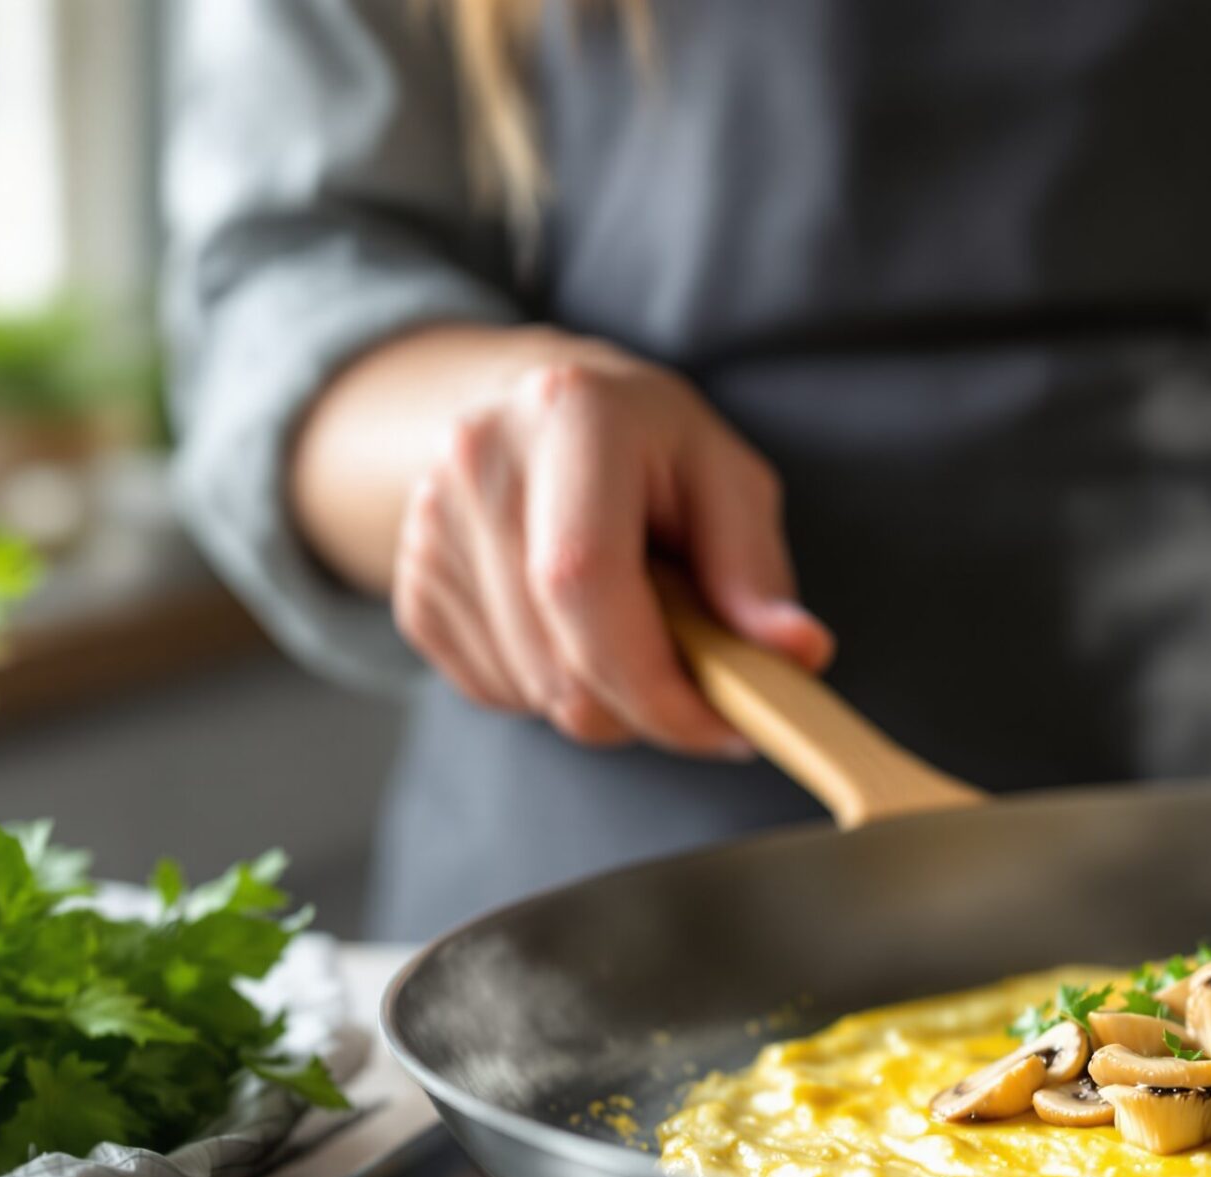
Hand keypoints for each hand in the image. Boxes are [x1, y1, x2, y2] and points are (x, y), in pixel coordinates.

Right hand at [388, 344, 831, 753]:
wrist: (537, 415)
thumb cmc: (651, 450)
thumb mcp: (726, 477)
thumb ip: (755, 568)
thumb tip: (798, 653)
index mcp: (571, 414)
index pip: (584, 581)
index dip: (653, 680)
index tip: (723, 727)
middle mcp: (478, 461)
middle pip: (553, 656)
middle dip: (643, 707)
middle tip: (701, 694)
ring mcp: (428, 526)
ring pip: (527, 689)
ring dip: (602, 701)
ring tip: (638, 634)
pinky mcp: (411, 585)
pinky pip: (493, 690)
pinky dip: (554, 690)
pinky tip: (576, 630)